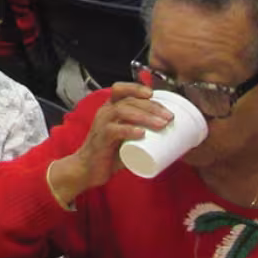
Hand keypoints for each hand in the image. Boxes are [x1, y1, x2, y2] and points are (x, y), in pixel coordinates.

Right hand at [49, 83, 171, 205]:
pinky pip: (114, 130)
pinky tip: (141, 133)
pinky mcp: (101, 139)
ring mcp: (102, 125)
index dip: (136, 88)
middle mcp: (105, 112)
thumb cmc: (109, 152)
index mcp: (111, 109)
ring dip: (145, 116)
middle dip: (151, 106)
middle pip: (128, 100)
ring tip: (161, 124)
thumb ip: (141, 130)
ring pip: (123, 111)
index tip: (153, 94)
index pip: (121, 89)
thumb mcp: (125, 136)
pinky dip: (129, 130)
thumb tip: (171, 133)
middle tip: (169, 116)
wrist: (87, 169)